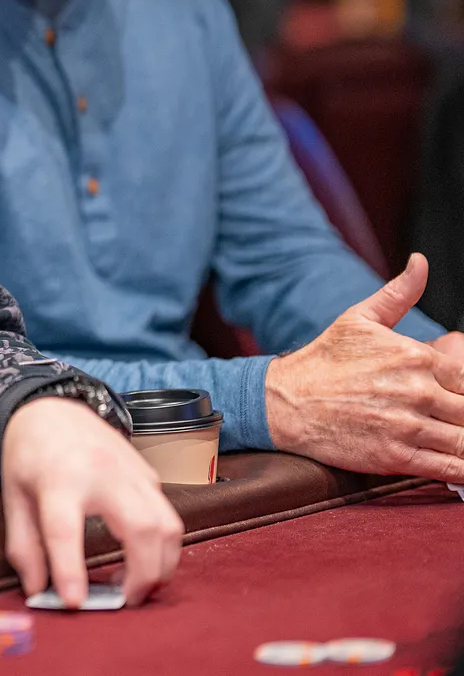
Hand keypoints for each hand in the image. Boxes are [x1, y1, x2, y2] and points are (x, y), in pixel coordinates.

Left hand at [0, 397, 182, 607]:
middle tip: (126, 601)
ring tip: (139, 586)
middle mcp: (100, 471)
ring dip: (162, 564)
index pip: (63, 528)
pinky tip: (144, 558)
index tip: (74, 602)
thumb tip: (39, 591)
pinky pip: (168, 513)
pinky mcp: (147, 472)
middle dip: (143, 575)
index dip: (70, 569)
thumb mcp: (12, 497)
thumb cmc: (29, 457)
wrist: (50, 408)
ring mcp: (130, 470)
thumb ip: (24, 546)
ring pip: (168, 524)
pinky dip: (164, 544)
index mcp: (57, 477)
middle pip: (140, 528)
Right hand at [266, 254, 463, 481]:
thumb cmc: (323, 361)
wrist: (284, 402)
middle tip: (454, 415)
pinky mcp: (396, 457)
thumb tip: (420, 263)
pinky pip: (450, 468)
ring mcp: (407, 426)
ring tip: (456, 436)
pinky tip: (461, 463)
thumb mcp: (359, 319)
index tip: (456, 394)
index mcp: (415, 357)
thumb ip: (398, 293)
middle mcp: (417, 391)